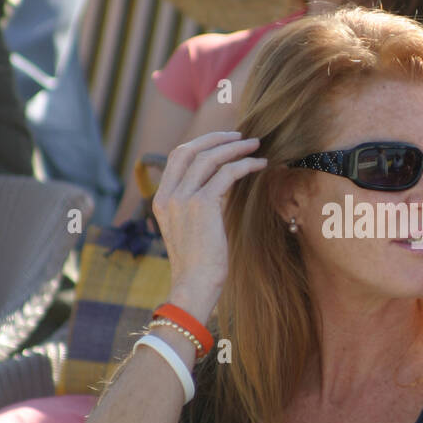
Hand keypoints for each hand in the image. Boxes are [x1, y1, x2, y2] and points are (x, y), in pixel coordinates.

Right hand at [151, 132, 267, 319]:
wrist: (194, 286)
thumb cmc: (199, 264)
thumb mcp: (192, 228)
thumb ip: (199, 203)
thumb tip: (223, 182)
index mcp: (161, 199)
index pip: (178, 156)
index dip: (202, 142)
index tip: (224, 140)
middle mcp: (168, 195)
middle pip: (190, 149)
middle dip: (218, 138)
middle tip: (242, 136)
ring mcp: (182, 199)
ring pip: (210, 157)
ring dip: (236, 148)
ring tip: (256, 146)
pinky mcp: (202, 205)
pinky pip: (227, 174)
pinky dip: (245, 165)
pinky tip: (260, 166)